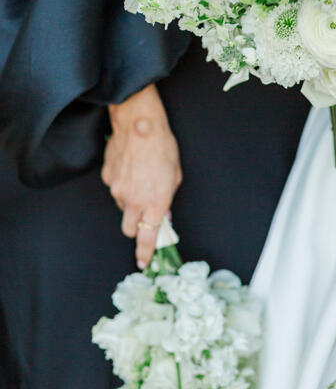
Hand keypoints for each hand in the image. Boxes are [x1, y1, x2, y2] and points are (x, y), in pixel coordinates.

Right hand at [102, 86, 181, 267]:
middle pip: (129, 229)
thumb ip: (167, 200)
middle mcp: (134, 201)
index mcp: (155, 203)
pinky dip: (121, 185)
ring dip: (130, 202)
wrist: (140, 125)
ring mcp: (117, 190)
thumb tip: (163, 216)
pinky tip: (130, 168)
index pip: (148, 238)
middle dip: (136, 226)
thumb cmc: (162, 147)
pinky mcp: (107, 178)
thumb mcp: (175, 176)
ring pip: (122, 207)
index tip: (144, 263)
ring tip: (140, 180)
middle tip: (144, 214)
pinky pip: (114, 189)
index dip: (145, 253)